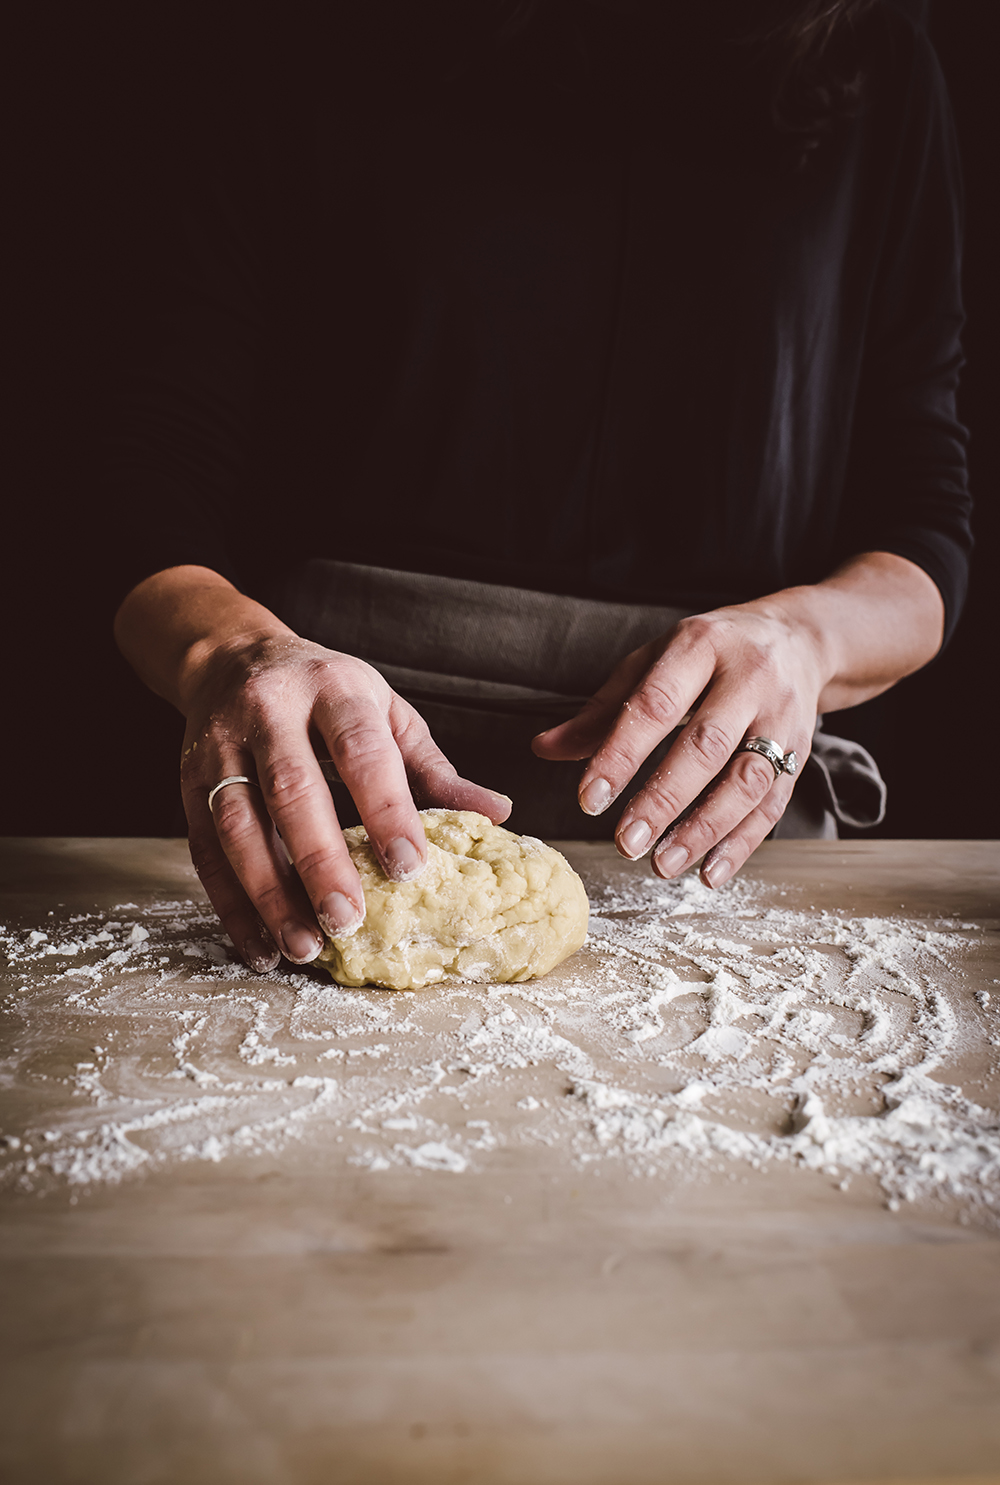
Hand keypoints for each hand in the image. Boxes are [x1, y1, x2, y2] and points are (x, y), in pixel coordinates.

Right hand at [179, 633, 510, 970]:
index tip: (411, 868)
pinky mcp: (189, 782)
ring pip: (238, 824)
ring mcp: (222, 746)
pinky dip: (231, 903)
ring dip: (268, 893)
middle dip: (319, 861)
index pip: (362, 751)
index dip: (386, 809)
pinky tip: (259, 944)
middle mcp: (271, 712)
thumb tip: (497, 814)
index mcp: (334, 690)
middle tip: (349, 921)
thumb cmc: (327, 695)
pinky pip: (204, 849)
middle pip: (292, 790)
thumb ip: (434, 769)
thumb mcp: (385, 712)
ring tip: (303, 946)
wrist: (232, 656)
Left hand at [532, 600, 826, 888]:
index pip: (656, 704)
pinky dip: (740, 843)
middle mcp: (748, 679)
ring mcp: (780, 717)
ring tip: (662, 865)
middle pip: (706, 746)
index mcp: (701, 646)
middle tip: (625, 843)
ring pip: (746, 780)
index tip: (590, 799)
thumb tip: (545, 749)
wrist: (799, 638)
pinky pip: (773, 803)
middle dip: (663, 800)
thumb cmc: (712, 653)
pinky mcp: (802, 752)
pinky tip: (708, 872)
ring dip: (704, 829)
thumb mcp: (654, 662)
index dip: (621, 754)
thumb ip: (602, 711)